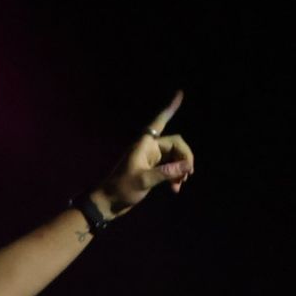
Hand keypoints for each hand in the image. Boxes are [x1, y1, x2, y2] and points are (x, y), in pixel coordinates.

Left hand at [97, 91, 194, 216]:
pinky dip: (175, 176)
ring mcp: (152, 159)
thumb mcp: (144, 181)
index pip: (160, 121)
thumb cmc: (121, 189)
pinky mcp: (153, 170)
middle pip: (176, 144)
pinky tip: (175, 188)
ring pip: (175, 157)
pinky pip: (171, 168)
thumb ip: (166, 172)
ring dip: (181, 170)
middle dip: (184, 158)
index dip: (170, 108)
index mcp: (144, 144)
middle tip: (187, 175)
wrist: (108, 203)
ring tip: (180, 184)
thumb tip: (187, 166)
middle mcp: (149, 148)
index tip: (180, 93)